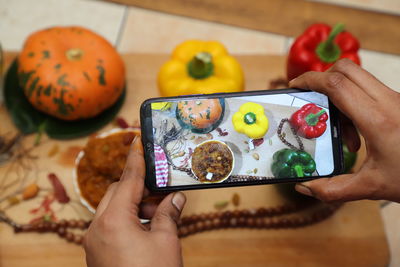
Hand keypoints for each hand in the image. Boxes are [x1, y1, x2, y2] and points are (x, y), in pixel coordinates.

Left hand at [83, 136, 186, 266]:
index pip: (127, 180)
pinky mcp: (97, 252)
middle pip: (116, 192)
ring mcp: (94, 242)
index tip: (137, 143)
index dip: (136, 160)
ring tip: (158, 215)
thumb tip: (176, 198)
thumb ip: (168, 214)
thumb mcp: (166, 242)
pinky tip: (147, 229)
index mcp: (113, 221)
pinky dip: (127, 220)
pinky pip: (110, 225)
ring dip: (134, 205)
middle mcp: (97, 228)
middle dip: (138, 188)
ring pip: (112, 209)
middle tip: (161, 193)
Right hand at [289, 58, 399, 202]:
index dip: (310, 80)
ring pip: (359, 80)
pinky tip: (358, 134)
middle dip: (321, 79)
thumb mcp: (373, 187)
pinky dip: (354, 103)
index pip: (337, 84)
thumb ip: (334, 189)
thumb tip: (304, 187)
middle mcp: (389, 102)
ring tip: (341, 131)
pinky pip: (370, 92)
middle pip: (347, 70)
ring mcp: (397, 100)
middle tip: (309, 98)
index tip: (294, 87)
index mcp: (378, 120)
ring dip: (340, 96)